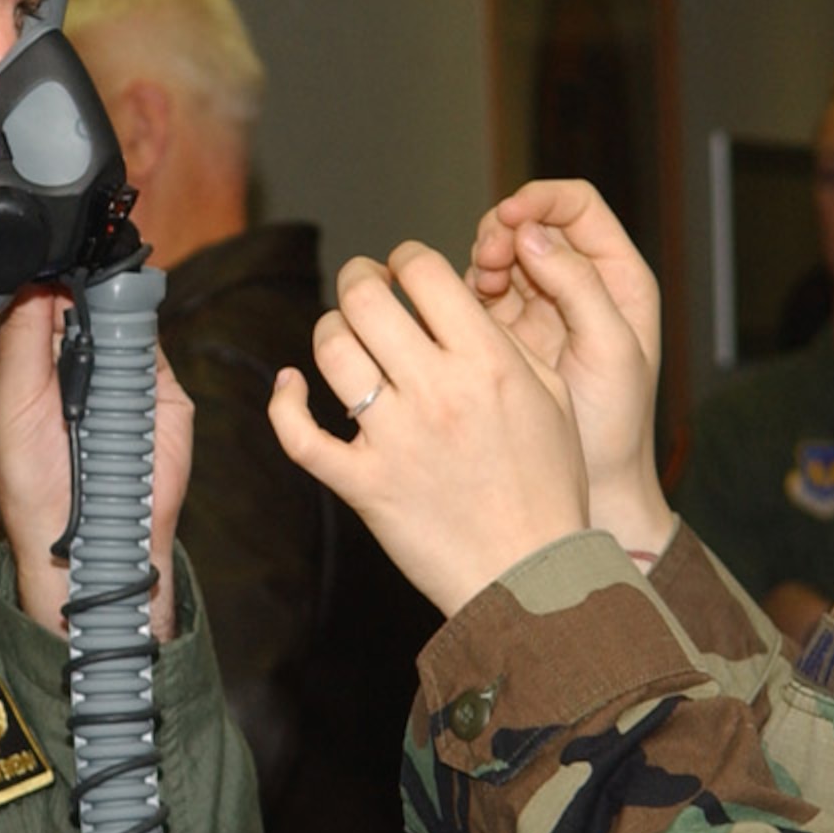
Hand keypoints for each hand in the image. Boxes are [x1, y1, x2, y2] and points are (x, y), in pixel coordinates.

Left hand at [0, 287, 192, 641]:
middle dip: (82, 277)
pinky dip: (143, 331)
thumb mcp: (12, 406)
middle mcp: (77, 360)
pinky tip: (128, 324)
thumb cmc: (36, 485)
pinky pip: (154, 346)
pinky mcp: (160, 388)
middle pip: (85, 297)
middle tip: (79, 256)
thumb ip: (19, 343)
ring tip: (103, 287)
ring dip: (114, 298)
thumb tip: (33, 280)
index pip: (38, 298)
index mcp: (32, 361)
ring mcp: (121, 372)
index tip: (43, 248)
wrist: (91, 538)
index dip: (42, 272)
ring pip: (124, 313)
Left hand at [268, 242, 587, 616]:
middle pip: (366, 299)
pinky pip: (299, 434)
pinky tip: (290, 384)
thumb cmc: (549, 485)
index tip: (403, 269)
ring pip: (331, 351)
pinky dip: (284, 402)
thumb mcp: (549, 395)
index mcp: (486, 362)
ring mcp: (394, 439)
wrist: (533, 575)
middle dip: (358, 277)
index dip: (405, 257)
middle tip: (363, 284)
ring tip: (343, 335)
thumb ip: (503, 339)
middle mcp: (436, 392)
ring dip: (330, 330)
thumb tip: (455, 298)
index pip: (424, 271)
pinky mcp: (363, 485)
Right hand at [468, 180, 673, 556]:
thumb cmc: (617, 425)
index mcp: (618, 278)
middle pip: (531, 224)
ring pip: (500, 255)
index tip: (509, 218)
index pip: (577, 206)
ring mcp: (539, 308)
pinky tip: (464, 311)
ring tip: (481, 287)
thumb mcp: (611, 350)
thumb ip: (580, 286)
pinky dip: (466, 293)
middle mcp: (579, 285)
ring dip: (483, 259)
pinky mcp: (505, 335)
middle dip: (503, 230)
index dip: (541, 200)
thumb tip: (531, 233)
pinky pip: (479, 294)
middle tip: (489, 260)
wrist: (593, 486)